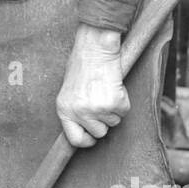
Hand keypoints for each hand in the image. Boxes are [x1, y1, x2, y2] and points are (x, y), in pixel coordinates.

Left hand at [55, 24, 128, 148]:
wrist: (95, 47)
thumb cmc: (82, 64)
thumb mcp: (69, 90)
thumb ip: (74, 110)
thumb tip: (84, 127)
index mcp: (64, 110)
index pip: (75, 139)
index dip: (87, 140)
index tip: (92, 135)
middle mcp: (79, 112)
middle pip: (99, 133)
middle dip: (103, 120)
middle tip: (101, 101)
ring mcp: (97, 109)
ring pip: (114, 122)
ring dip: (113, 109)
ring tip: (106, 90)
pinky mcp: (114, 103)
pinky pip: (124, 111)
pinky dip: (123, 101)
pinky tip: (114, 86)